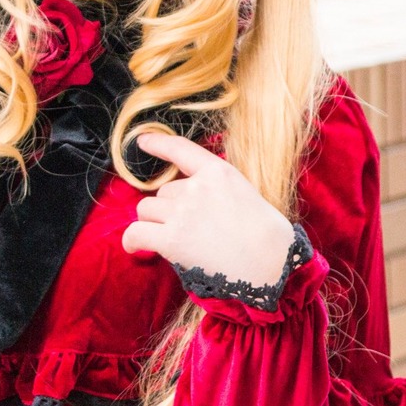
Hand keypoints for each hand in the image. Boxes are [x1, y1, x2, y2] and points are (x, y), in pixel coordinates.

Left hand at [120, 133, 294, 287]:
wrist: (273, 266)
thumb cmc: (266, 236)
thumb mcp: (244, 193)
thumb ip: (214, 186)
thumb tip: (184, 192)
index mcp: (218, 172)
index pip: (180, 150)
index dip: (158, 144)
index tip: (142, 140)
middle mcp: (196, 188)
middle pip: (162, 192)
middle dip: (170, 209)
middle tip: (194, 230)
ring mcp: (182, 213)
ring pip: (146, 210)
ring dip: (154, 223)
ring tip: (176, 240)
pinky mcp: (171, 239)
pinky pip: (136, 233)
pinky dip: (132, 240)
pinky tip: (134, 247)